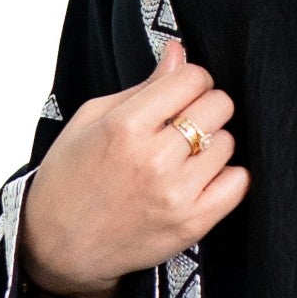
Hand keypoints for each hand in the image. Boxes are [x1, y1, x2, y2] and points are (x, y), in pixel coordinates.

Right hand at [19, 44, 246, 297]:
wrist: (59, 246)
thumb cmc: (70, 178)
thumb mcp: (92, 120)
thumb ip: (142, 86)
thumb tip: (179, 51)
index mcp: (126, 126)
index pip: (192, 78)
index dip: (191, 80)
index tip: (182, 93)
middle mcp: (154, 159)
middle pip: (218, 106)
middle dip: (205, 107)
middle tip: (185, 123)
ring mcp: (176, 194)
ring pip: (228, 143)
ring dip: (212, 144)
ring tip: (184, 156)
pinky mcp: (191, 224)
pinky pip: (238, 183)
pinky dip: (227, 175)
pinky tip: (204, 177)